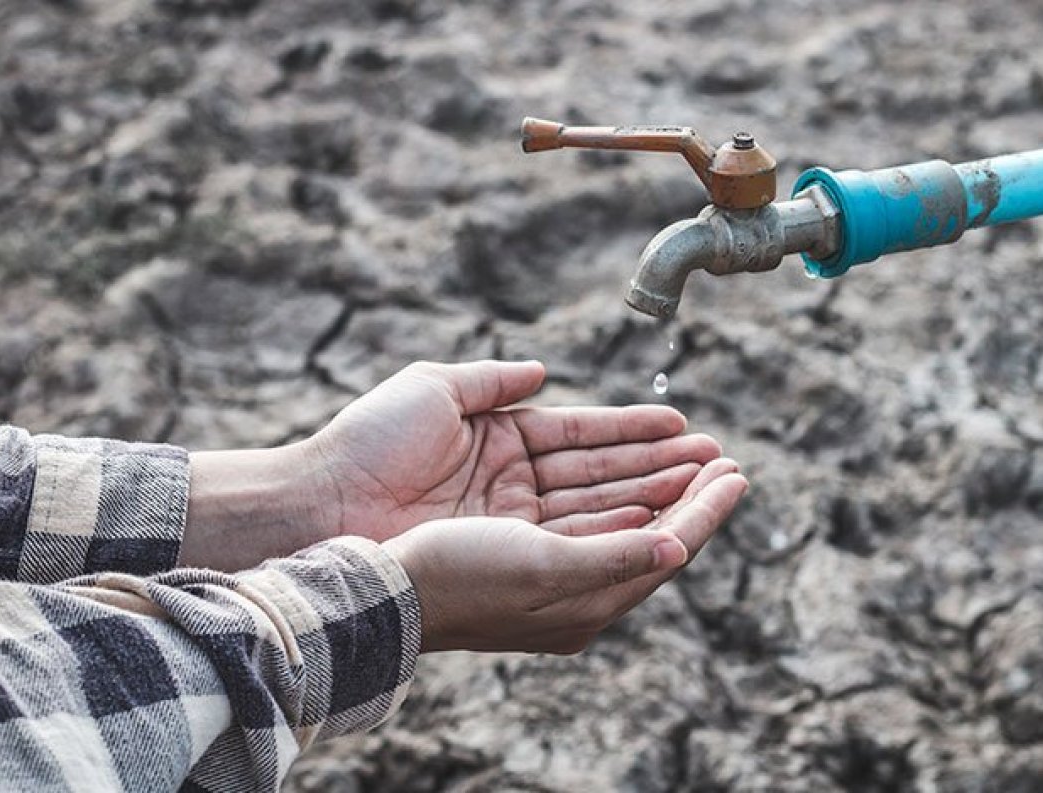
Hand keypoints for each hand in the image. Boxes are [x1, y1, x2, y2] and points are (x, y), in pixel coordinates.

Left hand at [305, 360, 720, 540]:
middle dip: (666, 469)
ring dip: (662, 498)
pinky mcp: (515, 563)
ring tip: (715, 482)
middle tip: (721, 459)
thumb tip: (541, 370)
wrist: (321, 505)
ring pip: (607, 512)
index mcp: (501, 445)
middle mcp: (515, 492)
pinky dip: (631, 533)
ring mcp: (516, 530)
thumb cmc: (366, 444)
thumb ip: (493, 380)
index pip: (585, 438)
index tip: (683, 424)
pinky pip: (586, 546)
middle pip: (607, 479)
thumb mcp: (435, 391)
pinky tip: (675, 518)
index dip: (636, 431)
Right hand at [384, 458, 747, 652]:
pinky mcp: (521, 543)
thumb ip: (616, 557)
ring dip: (656, 482)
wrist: (382, 587)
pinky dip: (615, 488)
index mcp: (587, 603)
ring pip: (619, 515)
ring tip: (693, 452)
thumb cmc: (459, 579)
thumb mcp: (545, 568)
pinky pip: (585, 511)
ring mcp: (547, 564)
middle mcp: (574, 588)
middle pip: (650, 531)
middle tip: (725, 456)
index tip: (739, 472)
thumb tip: (680, 546)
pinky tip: (631, 473)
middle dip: (689, 491)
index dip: (705, 509)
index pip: (667, 548)